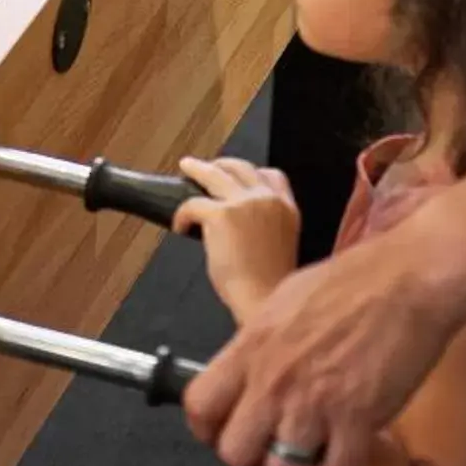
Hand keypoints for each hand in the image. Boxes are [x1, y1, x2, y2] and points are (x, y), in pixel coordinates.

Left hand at [173, 155, 300, 321]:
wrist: (263, 300)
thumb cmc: (268, 287)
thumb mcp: (278, 246)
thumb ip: (264, 226)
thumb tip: (236, 221)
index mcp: (287, 209)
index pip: (272, 176)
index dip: (253, 173)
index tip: (238, 176)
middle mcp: (268, 199)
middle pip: (241, 168)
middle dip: (223, 165)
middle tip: (207, 169)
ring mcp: (244, 203)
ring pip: (215, 173)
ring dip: (198, 169)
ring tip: (186, 167)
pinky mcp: (220, 214)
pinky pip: (192, 204)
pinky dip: (182, 215)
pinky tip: (179, 226)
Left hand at [183, 230, 465, 465]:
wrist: (406, 280)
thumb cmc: (350, 282)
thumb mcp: (283, 303)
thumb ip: (259, 345)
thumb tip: (248, 373)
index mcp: (250, 346)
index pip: (199, 405)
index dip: (208, 427)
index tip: (225, 429)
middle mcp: (273, 381)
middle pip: (234, 453)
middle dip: (254, 457)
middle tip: (276, 444)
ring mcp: (313, 404)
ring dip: (302, 464)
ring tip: (318, 442)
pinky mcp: (357, 421)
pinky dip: (347, 462)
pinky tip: (354, 439)